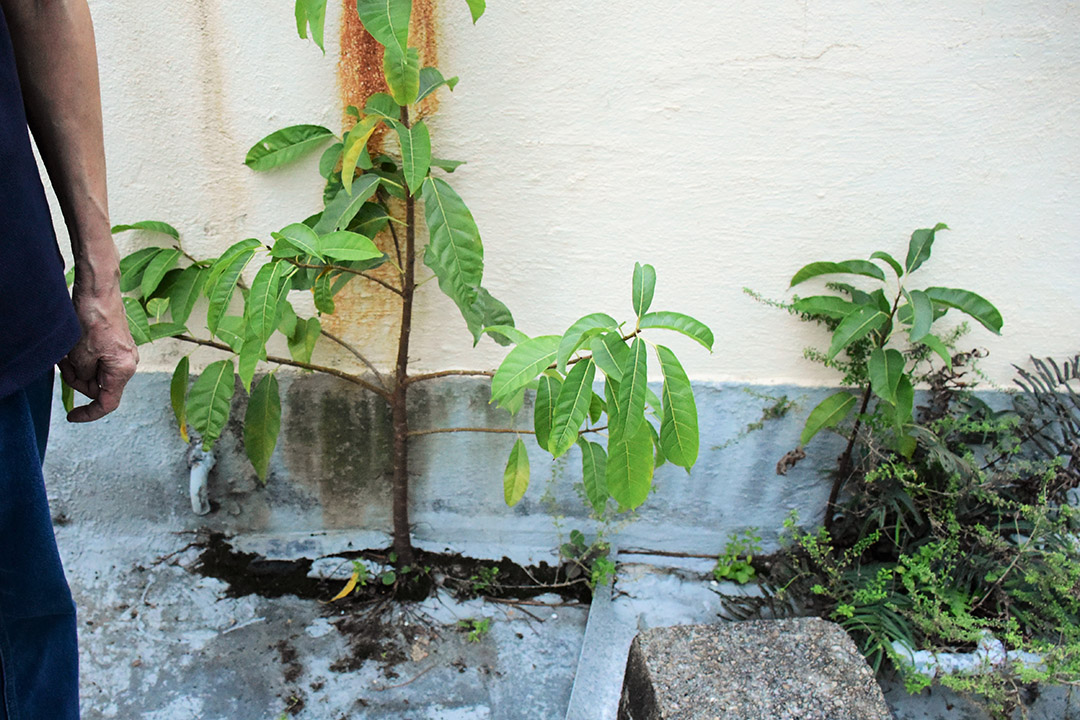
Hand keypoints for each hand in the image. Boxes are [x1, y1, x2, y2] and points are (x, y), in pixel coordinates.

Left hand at [58, 284, 138, 422]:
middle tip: (63, 364)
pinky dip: (82, 358)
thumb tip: (86, 380)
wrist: (99, 291)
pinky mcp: (114, 344)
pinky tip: (74, 346)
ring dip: (77, 366)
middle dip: (77, 379)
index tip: (71, 416)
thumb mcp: (81, 355)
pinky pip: (96, 360)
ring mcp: (122, 353)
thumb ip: (84, 376)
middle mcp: (127, 363)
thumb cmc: (93, 320)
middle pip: (98, 387)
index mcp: (124, 369)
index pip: (108, 403)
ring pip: (94, 373)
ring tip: (67, 351)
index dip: (89, 414)